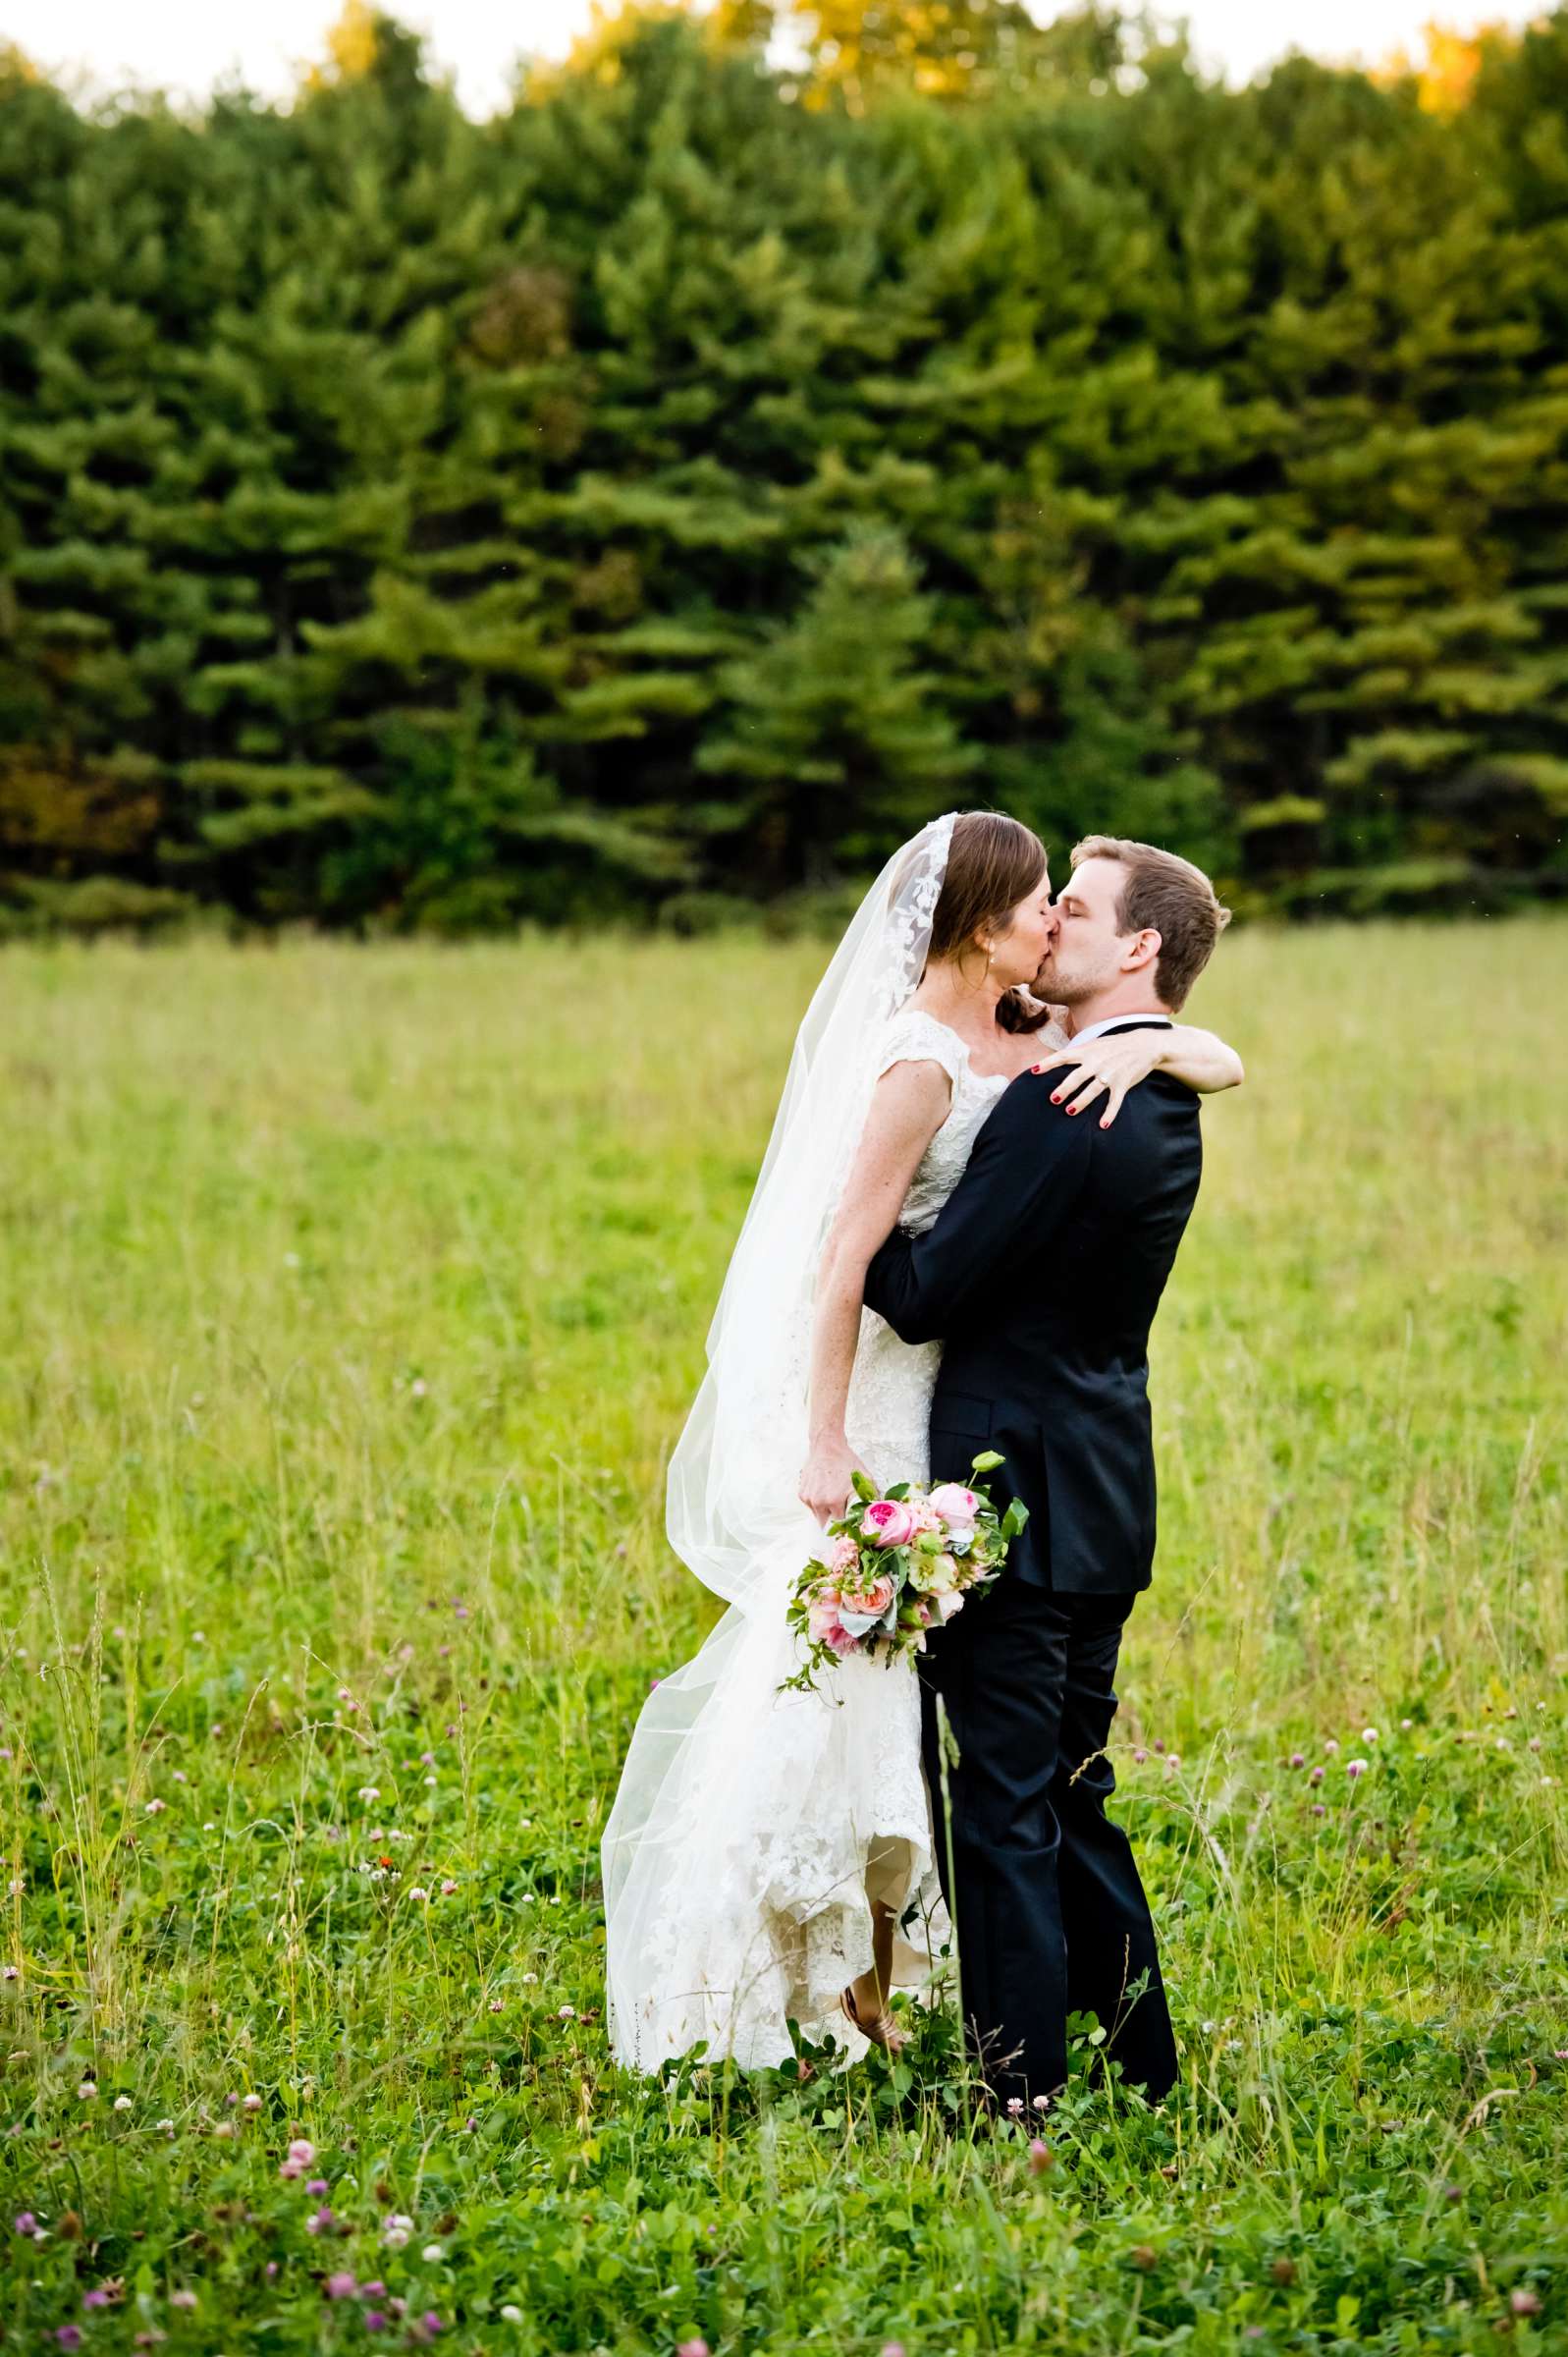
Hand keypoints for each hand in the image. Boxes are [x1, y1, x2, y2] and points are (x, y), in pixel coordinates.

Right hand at [799, 1439, 874, 1528]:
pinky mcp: (802, 1494)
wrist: (827, 1447)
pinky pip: (811, 1506)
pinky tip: (825, 1491)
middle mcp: (818, 1502)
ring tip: (833, 1498)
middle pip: (826, 1525)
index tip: (850, 1526)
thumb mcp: (864, 1479)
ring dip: (826, 1512)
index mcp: (833, 1501)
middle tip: (842, 1515)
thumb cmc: (845, 1462)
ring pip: (818, 1516)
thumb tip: (876, 1512)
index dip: (846, 1527)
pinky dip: (818, 1503)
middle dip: (835, 1523)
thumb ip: (870, 1497)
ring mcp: (808, 1498)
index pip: (839, 1526)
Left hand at [1030, 1031, 1166, 1127]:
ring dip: (1082, 1101)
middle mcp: (1097, 1062)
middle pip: (1076, 1076)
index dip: (1048, 1063)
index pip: (1063, 1056)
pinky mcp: (1123, 1083)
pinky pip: (1115, 1101)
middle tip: (1053, 1100)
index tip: (1033, 1071)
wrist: (1144, 1044)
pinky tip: (1103, 1125)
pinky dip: (1110, 1113)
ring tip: (1070, 1111)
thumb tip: (1059, 1059)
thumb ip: (1079, 1052)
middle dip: (1064, 1089)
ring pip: (1093, 1090)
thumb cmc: (1115, 1045)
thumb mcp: (1096, 1043)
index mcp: (1088, 1051)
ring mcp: (1111, 1073)